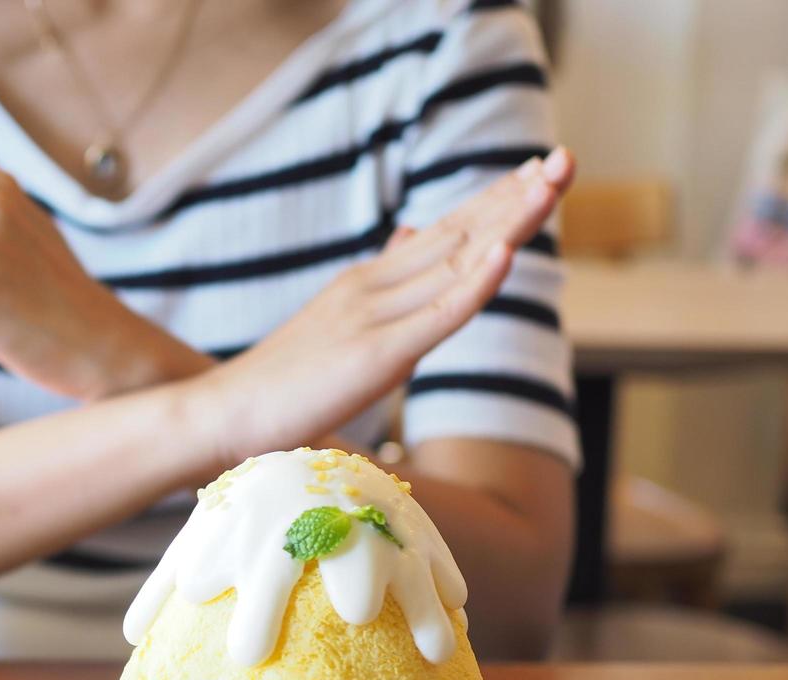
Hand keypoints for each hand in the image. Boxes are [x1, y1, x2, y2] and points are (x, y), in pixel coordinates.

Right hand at [186, 149, 575, 469]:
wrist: (223, 411)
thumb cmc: (278, 383)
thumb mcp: (335, 327)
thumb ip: (378, 287)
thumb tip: (410, 237)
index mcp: (366, 284)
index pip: (441, 234)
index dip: (491, 203)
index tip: (536, 174)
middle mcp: (373, 288)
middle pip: (456, 235)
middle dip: (512, 198)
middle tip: (563, 160)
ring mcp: (374, 317)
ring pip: (454, 263)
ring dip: (508, 222)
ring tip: (551, 184)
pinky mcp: (375, 356)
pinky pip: (436, 315)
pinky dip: (475, 283)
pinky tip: (506, 253)